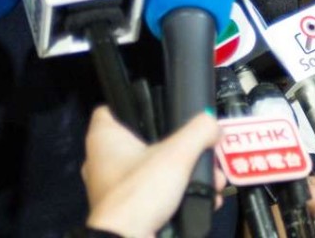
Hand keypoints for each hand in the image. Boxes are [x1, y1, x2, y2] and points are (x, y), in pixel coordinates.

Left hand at [82, 106, 223, 237]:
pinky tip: (202, 198)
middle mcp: (102, 160)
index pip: (113, 108)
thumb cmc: (139, 194)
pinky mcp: (125, 208)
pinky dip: (176, 195)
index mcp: (103, 138)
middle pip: (144, 142)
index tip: (158, 110)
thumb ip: (199, 132)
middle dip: (179, 149)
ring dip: (183, 174)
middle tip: (200, 152)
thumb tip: (213, 123)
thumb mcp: (177, 155)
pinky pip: (152, 194)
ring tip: (210, 179)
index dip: (135, 106)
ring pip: (152, 170)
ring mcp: (113, 187)